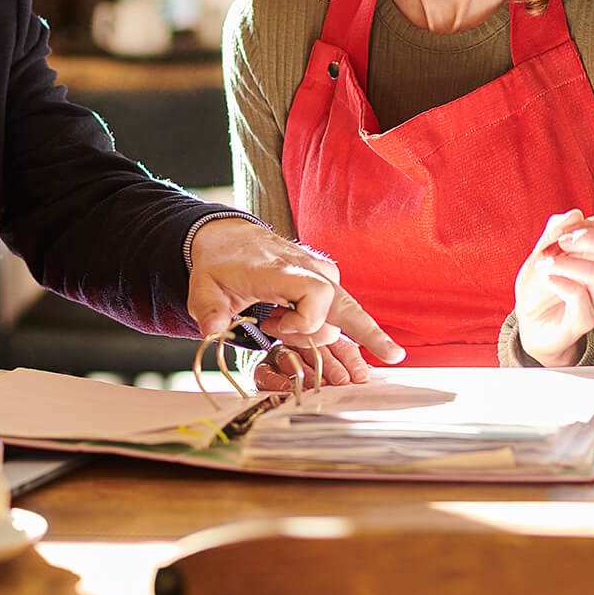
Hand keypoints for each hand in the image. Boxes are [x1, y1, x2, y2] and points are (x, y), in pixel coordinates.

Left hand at [185, 216, 403, 387]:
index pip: (317, 295)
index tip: (275, 328)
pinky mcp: (323, 281)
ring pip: (350, 308)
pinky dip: (349, 328)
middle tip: (389, 357)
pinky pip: (343, 308)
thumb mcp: (204, 287)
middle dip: (367, 334)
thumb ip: (209, 310)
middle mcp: (309, 270)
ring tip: (368, 351)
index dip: (304, 323)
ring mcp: (320, 275)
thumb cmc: (220, 263)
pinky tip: (370, 346)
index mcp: (282, 270)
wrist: (230, 237)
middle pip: (348, 305)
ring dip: (349, 336)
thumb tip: (212, 331)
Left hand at [512, 207, 593, 364]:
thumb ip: (557, 231)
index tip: (572, 225)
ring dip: (566, 262)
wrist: (531, 322)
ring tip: (543, 263)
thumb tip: (576, 213)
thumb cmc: (543, 285)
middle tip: (563, 240)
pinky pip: (580, 297)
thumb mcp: (544, 251)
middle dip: (593, 237)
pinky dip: (561, 282)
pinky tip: (548, 278)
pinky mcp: (584, 320)